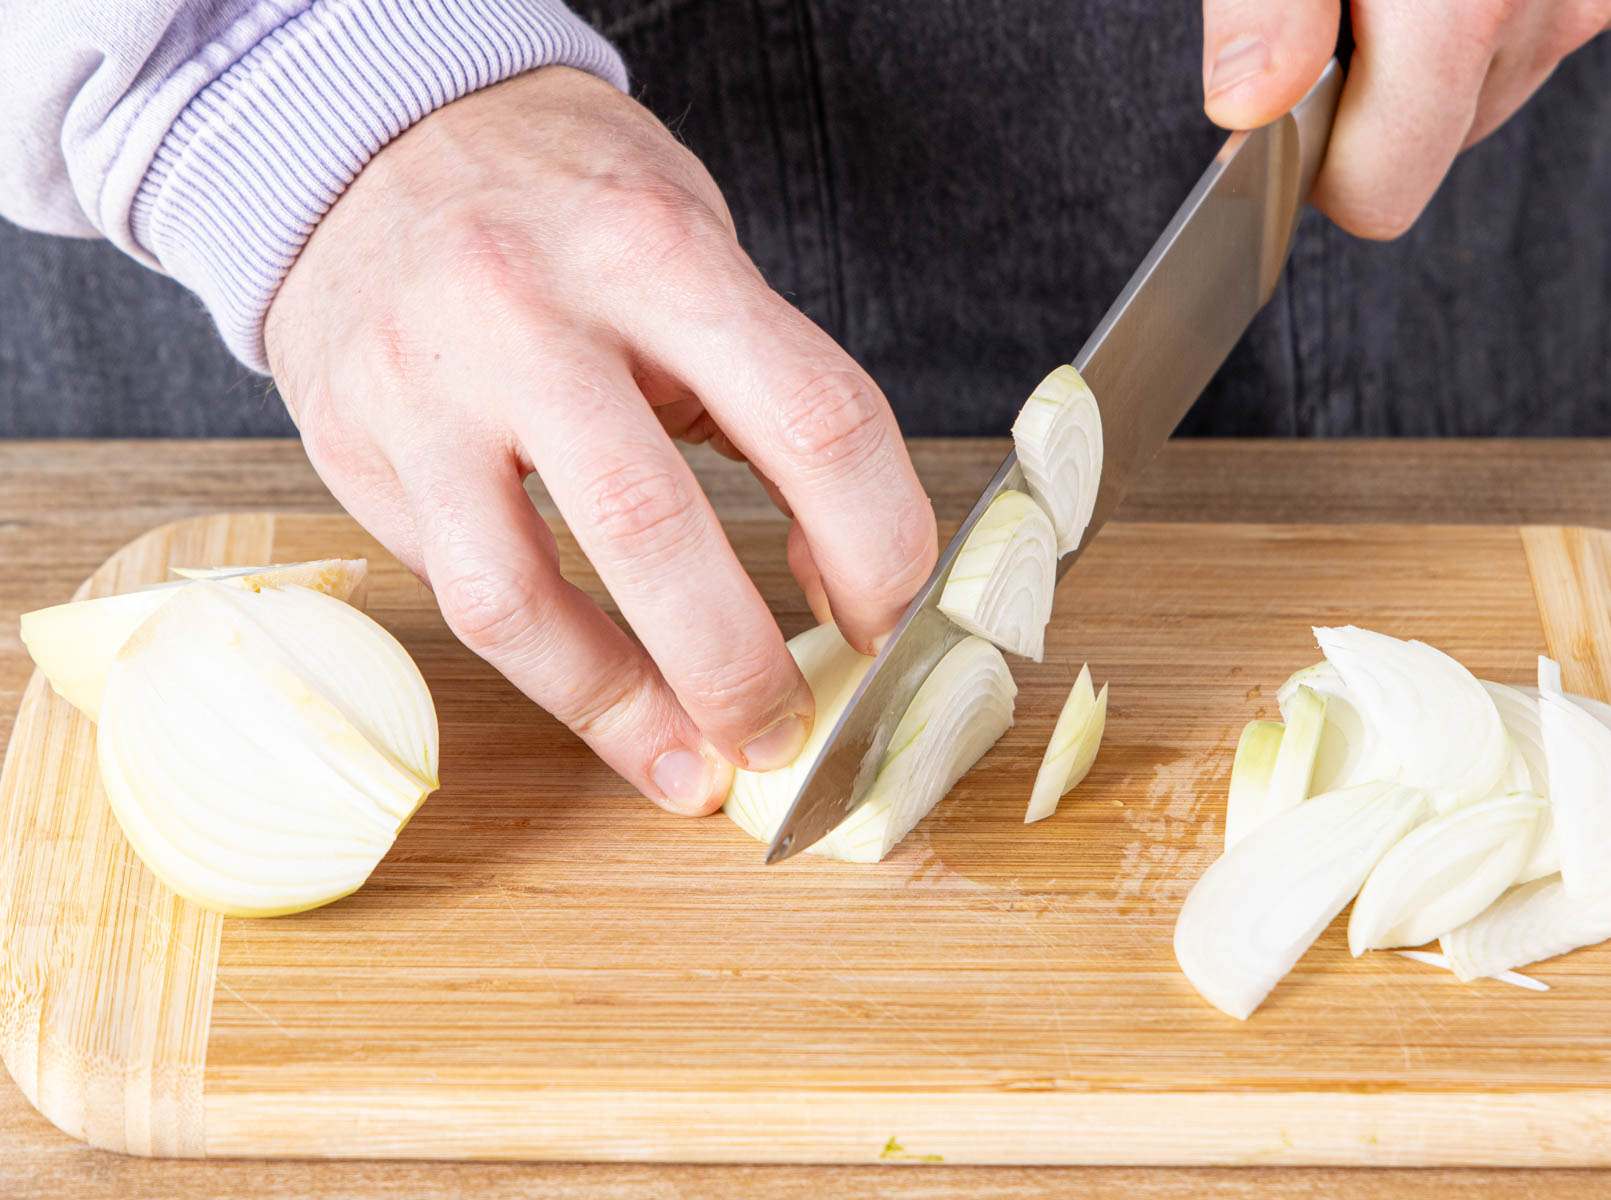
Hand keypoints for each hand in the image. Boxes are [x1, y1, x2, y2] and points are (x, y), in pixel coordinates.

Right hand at [266, 67, 936, 815]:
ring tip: (702, 765)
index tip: (895, 619)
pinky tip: (617, 713)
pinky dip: (555, 677)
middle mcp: (529, 313)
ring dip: (634, 705)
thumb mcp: (693, 251)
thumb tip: (843, 577)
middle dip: (743, 663)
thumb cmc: (566, 202)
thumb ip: (770, 401)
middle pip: (657, 524)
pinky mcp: (359, 451)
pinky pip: (463, 598)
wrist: (374, 136)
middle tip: (797, 731)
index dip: (879, 545)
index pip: (812, 418)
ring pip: (526, 593)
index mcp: (655, 250)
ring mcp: (427, 388)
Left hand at [1201, 0, 1610, 237]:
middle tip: (1353, 1)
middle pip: (1432, 151)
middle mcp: (1552, 8)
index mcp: (1461, 6)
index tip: (1289, 96)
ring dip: (1434, 50)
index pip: (1376, 197)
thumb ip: (1268, 10)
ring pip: (1485, 97)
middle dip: (1378, 97)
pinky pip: (1532, 40)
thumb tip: (1249, 108)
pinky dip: (1490, 12)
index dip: (1314, 164)